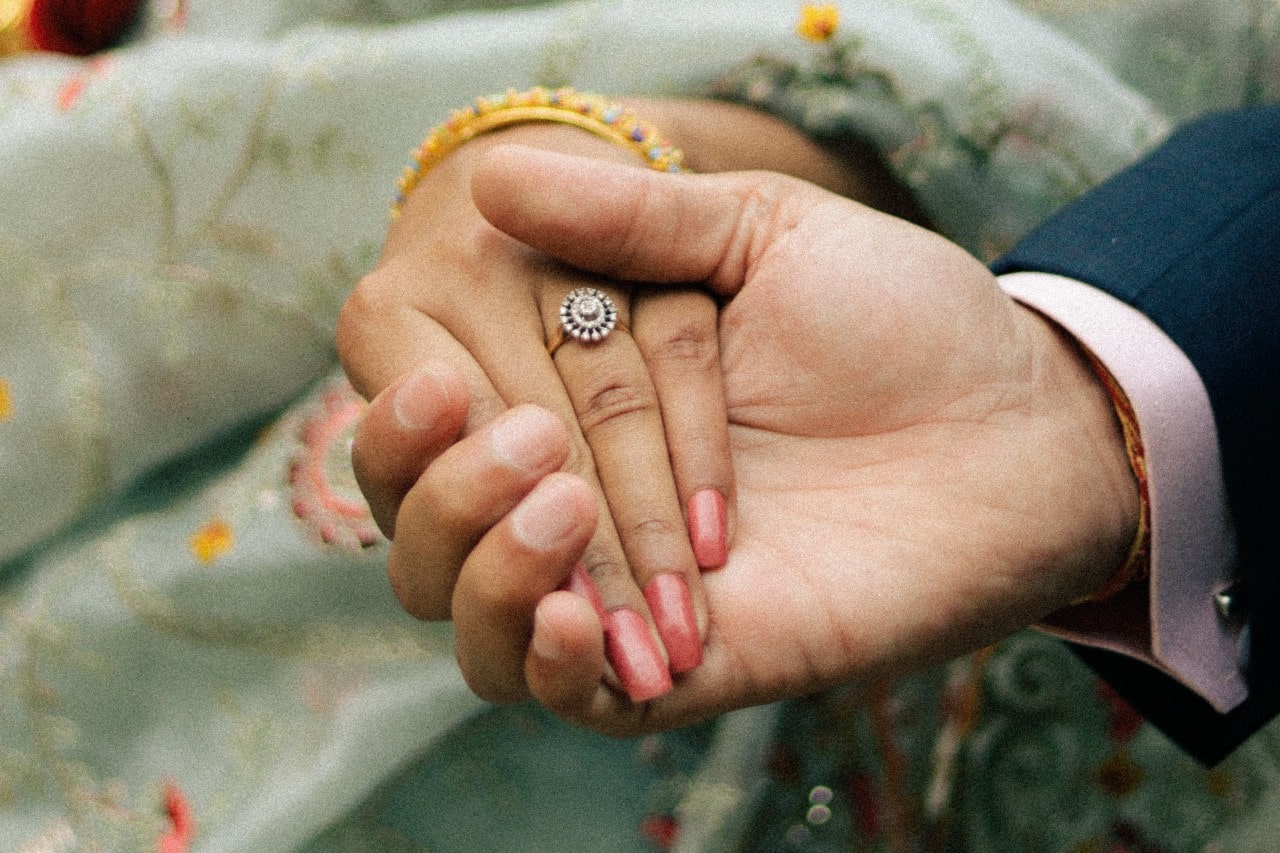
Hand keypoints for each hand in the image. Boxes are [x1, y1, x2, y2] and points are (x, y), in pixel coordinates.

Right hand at [373, 144, 1139, 733]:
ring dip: (481, 573)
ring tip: (562, 506)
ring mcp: (629, 587)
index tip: (441, 383)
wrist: (1017, 420)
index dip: (407, 423)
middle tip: (528, 441)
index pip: (439, 430)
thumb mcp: (757, 233)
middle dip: (439, 494)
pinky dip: (546, 663)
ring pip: (475, 627)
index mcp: (578, 396)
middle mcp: (582, 496)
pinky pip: (574, 696)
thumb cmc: (898, 319)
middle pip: (427, 535)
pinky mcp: (687, 665)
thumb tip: (496, 179)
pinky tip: (574, 616)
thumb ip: (629, 217)